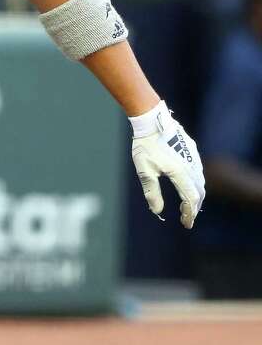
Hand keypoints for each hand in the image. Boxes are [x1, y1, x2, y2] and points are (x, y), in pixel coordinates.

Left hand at [130, 102, 204, 228]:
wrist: (152, 120)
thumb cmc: (146, 145)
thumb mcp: (144, 171)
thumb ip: (151, 192)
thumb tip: (157, 211)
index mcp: (180, 173)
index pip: (191, 199)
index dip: (189, 214)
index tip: (186, 224)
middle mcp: (191, 167)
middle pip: (199, 193)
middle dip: (193, 208)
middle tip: (186, 218)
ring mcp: (193, 158)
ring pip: (200, 182)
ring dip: (195, 196)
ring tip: (184, 205)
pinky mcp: (192, 151)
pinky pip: (198, 172)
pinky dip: (195, 183)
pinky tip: (186, 185)